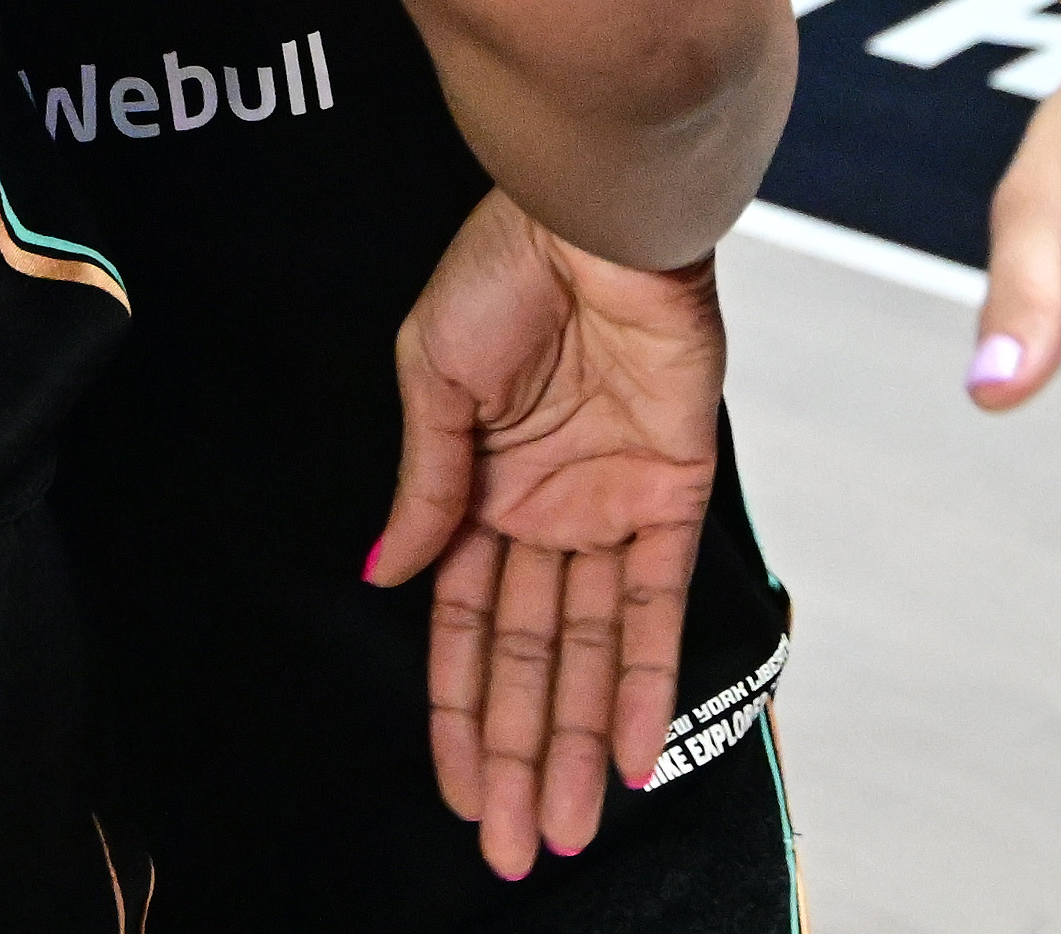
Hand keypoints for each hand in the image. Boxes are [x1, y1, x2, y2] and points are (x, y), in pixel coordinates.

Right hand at [364, 195, 725, 879]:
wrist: (596, 214)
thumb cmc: (505, 266)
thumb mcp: (430, 375)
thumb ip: (425, 484)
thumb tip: (389, 573)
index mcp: (476, 483)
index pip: (461, 624)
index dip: (456, 709)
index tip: (455, 786)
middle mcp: (543, 510)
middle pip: (525, 661)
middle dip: (514, 755)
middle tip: (506, 845)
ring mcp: (607, 509)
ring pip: (587, 655)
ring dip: (572, 742)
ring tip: (559, 826)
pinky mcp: (671, 495)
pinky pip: (658, 611)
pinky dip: (643, 684)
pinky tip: (629, 756)